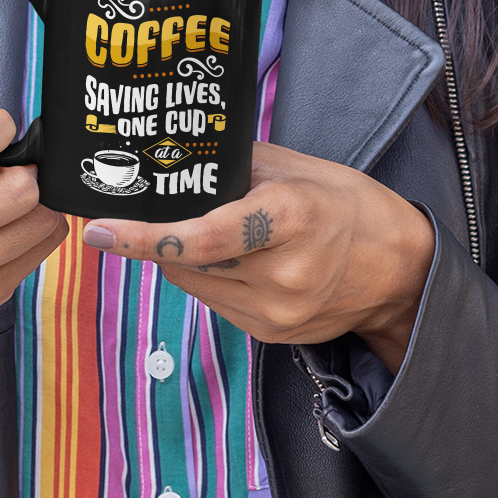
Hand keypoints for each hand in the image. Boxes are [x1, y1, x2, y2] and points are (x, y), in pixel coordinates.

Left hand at [79, 142, 433, 373]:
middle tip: (137, 213)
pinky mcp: (270, 335)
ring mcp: (277, 312)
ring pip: (194, 285)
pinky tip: (225, 259)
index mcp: (291, 218)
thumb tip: (165, 163)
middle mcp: (283, 274)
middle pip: (188, 262)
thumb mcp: (295, 167)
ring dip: (181, 260)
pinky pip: (214, 303)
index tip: (98, 229)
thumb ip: (230, 166)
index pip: (201, 237)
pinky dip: (206, 278)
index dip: (144, 236)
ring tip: (202, 232)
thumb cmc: (345, 203)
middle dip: (156, 239)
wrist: (399, 270)